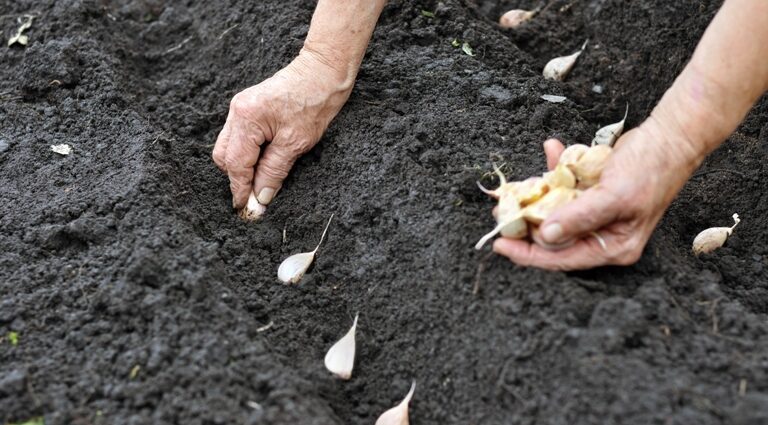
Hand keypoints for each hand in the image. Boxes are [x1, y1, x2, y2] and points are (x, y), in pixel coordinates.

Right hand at [212, 49, 353, 212]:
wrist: (324, 71)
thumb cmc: (315, 101)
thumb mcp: (296, 143)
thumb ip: (274, 171)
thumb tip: (260, 197)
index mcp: (246, 118)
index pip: (236, 163)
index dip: (240, 189)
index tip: (247, 209)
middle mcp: (237, 112)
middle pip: (225, 156)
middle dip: (237, 178)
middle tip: (255, 197)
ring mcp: (241, 109)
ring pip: (230, 148)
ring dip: (242, 167)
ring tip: (262, 181)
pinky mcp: (249, 109)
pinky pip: (239, 138)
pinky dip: (248, 154)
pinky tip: (263, 163)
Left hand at [493, 118, 700, 269]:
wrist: (671, 135)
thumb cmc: (651, 169)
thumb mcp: (614, 196)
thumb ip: (579, 217)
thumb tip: (545, 236)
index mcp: (612, 247)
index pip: (562, 259)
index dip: (528, 254)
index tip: (500, 244)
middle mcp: (602, 235)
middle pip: (553, 238)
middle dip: (525, 224)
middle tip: (500, 212)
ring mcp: (596, 214)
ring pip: (554, 213)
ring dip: (534, 197)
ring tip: (513, 189)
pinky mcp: (591, 193)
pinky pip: (564, 188)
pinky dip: (554, 171)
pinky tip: (551, 148)